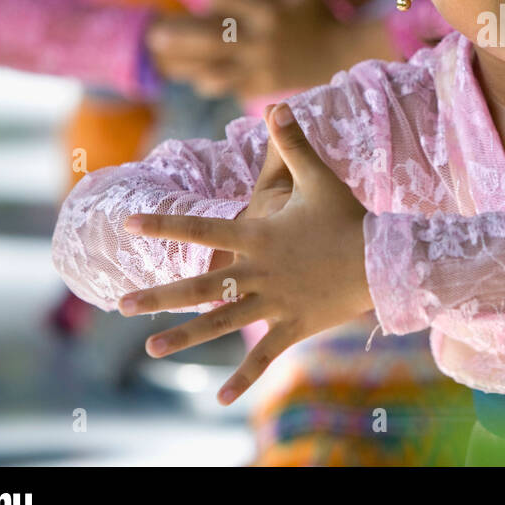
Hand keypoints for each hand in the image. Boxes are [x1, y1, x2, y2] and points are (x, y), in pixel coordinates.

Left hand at [116, 102, 371, 405]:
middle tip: (120, 304)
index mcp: (258, 236)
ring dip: (186, 337)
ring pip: (222, 323)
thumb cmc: (348, 216)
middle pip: (200, 287)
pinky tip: (220, 399)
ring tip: (152, 349)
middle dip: (158, 296)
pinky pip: (264, 355)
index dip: (164, 225)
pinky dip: (243, 378)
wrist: (384, 259)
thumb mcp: (319, 177)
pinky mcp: (293, 325)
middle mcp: (259, 272)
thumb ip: (294, 143)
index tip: (128, 224)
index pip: (201, 230)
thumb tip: (278, 104)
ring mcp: (274, 302)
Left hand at [143, 0, 350, 99]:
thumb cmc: (320, 14)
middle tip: (156, 36)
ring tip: (164, 61)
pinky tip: (193, 77)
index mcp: (270, 12)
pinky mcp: (262, 85)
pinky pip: (228, 86)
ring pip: (215, 69)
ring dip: (188, 66)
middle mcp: (261, 41)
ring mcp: (260, 66)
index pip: (232, 3)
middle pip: (213, 40)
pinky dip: (208, 82)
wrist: (341, 56)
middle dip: (182, 39)